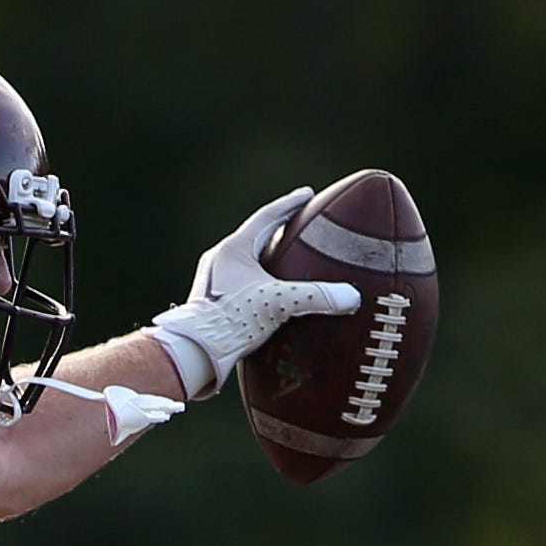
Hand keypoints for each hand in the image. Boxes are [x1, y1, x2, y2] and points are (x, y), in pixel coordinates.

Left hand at [146, 187, 361, 397]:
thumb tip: (351, 297)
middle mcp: (219, 260)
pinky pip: (239, 283)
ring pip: (245, 261)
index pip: (267, 217)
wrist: (194, 351)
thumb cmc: (232, 321)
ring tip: (285, 262)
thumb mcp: (279, 304)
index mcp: (234, 249)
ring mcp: (212, 282)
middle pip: (254, 237)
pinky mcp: (211, 304)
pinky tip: (267, 297)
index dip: (290, 205)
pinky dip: (257, 282)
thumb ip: (315, 297)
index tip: (307, 194)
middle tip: (298, 226)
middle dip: (277, 231)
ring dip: (266, 259)